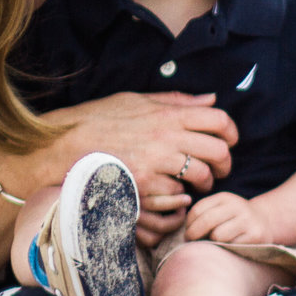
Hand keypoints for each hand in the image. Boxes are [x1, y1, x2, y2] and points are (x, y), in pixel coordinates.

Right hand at [9, 91, 238, 217]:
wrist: (63, 147)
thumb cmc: (97, 120)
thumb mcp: (135, 100)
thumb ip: (176, 101)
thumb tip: (211, 98)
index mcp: (167, 114)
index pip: (218, 119)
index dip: (231, 132)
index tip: (229, 141)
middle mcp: (166, 137)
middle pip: (218, 149)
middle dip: (225, 162)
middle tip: (219, 170)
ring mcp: (156, 163)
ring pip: (201, 175)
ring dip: (205, 182)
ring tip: (197, 184)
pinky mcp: (144, 186)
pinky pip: (177, 195)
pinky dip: (181, 197)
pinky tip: (174, 194)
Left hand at [182, 193, 269, 244]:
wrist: (264, 222)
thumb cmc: (233, 219)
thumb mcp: (220, 209)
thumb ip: (203, 214)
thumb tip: (185, 231)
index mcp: (225, 198)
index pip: (198, 210)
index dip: (188, 224)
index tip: (187, 233)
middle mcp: (237, 205)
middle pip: (207, 221)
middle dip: (194, 234)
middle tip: (191, 242)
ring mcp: (248, 220)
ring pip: (218, 235)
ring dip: (213, 242)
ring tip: (214, 243)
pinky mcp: (255, 235)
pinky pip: (231, 245)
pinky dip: (227, 248)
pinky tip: (229, 246)